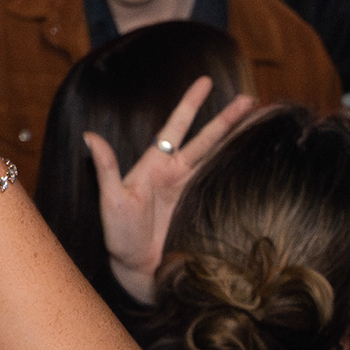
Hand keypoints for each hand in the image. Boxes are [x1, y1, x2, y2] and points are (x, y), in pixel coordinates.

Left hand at [89, 77, 258, 302]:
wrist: (138, 269)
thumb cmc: (119, 235)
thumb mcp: (111, 199)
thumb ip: (106, 167)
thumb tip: (89, 136)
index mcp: (157, 164)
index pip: (177, 126)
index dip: (191, 103)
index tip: (206, 81)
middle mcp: (177, 172)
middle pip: (207, 138)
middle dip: (228, 118)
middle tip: (249, 99)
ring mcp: (191, 189)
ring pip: (219, 156)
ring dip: (238, 139)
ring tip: (260, 121)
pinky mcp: (202, 206)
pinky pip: (222, 182)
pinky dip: (238, 168)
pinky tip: (255, 158)